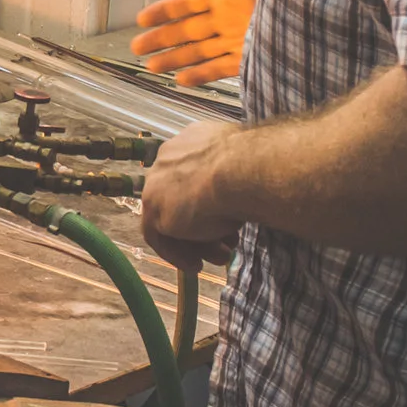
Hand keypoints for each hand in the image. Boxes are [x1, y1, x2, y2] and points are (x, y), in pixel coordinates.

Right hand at [132, 0, 258, 85]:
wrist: (312, 15)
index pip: (183, 4)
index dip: (161, 12)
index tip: (139, 20)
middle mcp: (226, 18)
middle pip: (186, 30)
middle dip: (162, 39)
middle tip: (137, 48)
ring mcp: (236, 39)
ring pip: (198, 51)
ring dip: (175, 59)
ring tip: (152, 68)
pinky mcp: (248, 58)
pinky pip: (218, 68)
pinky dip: (200, 75)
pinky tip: (182, 80)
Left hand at [141, 119, 244, 271]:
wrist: (242, 170)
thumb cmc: (253, 167)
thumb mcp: (245, 172)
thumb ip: (234, 182)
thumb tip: (240, 199)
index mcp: (193, 140)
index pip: (194, 176)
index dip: (211, 204)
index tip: (228, 223)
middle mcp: (171, 156)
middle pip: (182, 198)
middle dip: (205, 226)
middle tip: (227, 245)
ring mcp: (157, 182)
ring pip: (172, 218)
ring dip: (197, 242)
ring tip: (220, 259)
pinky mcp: (153, 207)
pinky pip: (158, 235)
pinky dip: (176, 253)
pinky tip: (195, 266)